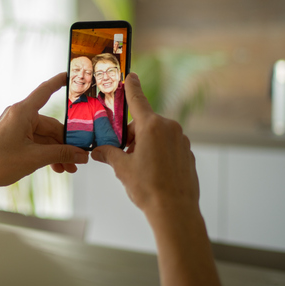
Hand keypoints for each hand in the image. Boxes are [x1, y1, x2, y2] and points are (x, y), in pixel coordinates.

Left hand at [0, 73, 88, 202]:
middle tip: (79, 157)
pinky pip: (36, 142)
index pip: (45, 91)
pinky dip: (46, 153)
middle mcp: (19, 116)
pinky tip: (56, 166)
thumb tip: (80, 155)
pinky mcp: (14, 138)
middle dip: (66, 143)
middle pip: (51, 125)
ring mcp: (16, 127)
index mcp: (22, 112)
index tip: (70, 75)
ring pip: (45, 137)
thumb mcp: (35, 158)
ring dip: (57, 152)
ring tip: (69, 167)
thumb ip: (61, 154)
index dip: (59, 82)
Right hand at [91, 73, 199, 218]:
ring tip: (137, 169)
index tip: (131, 75)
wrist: (174, 210)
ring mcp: (181, 140)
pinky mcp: (187, 153)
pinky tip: (152, 173)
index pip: (138, 100)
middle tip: (122, 155)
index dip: (132, 87)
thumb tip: (97, 151)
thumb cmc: (148, 188)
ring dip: (144, 146)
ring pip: (156, 136)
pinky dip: (157, 154)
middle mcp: (169, 128)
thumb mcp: (122, 168)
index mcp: (152, 126)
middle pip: (143, 124)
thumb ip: (108, 154)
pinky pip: (168, 147)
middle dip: (131, 136)